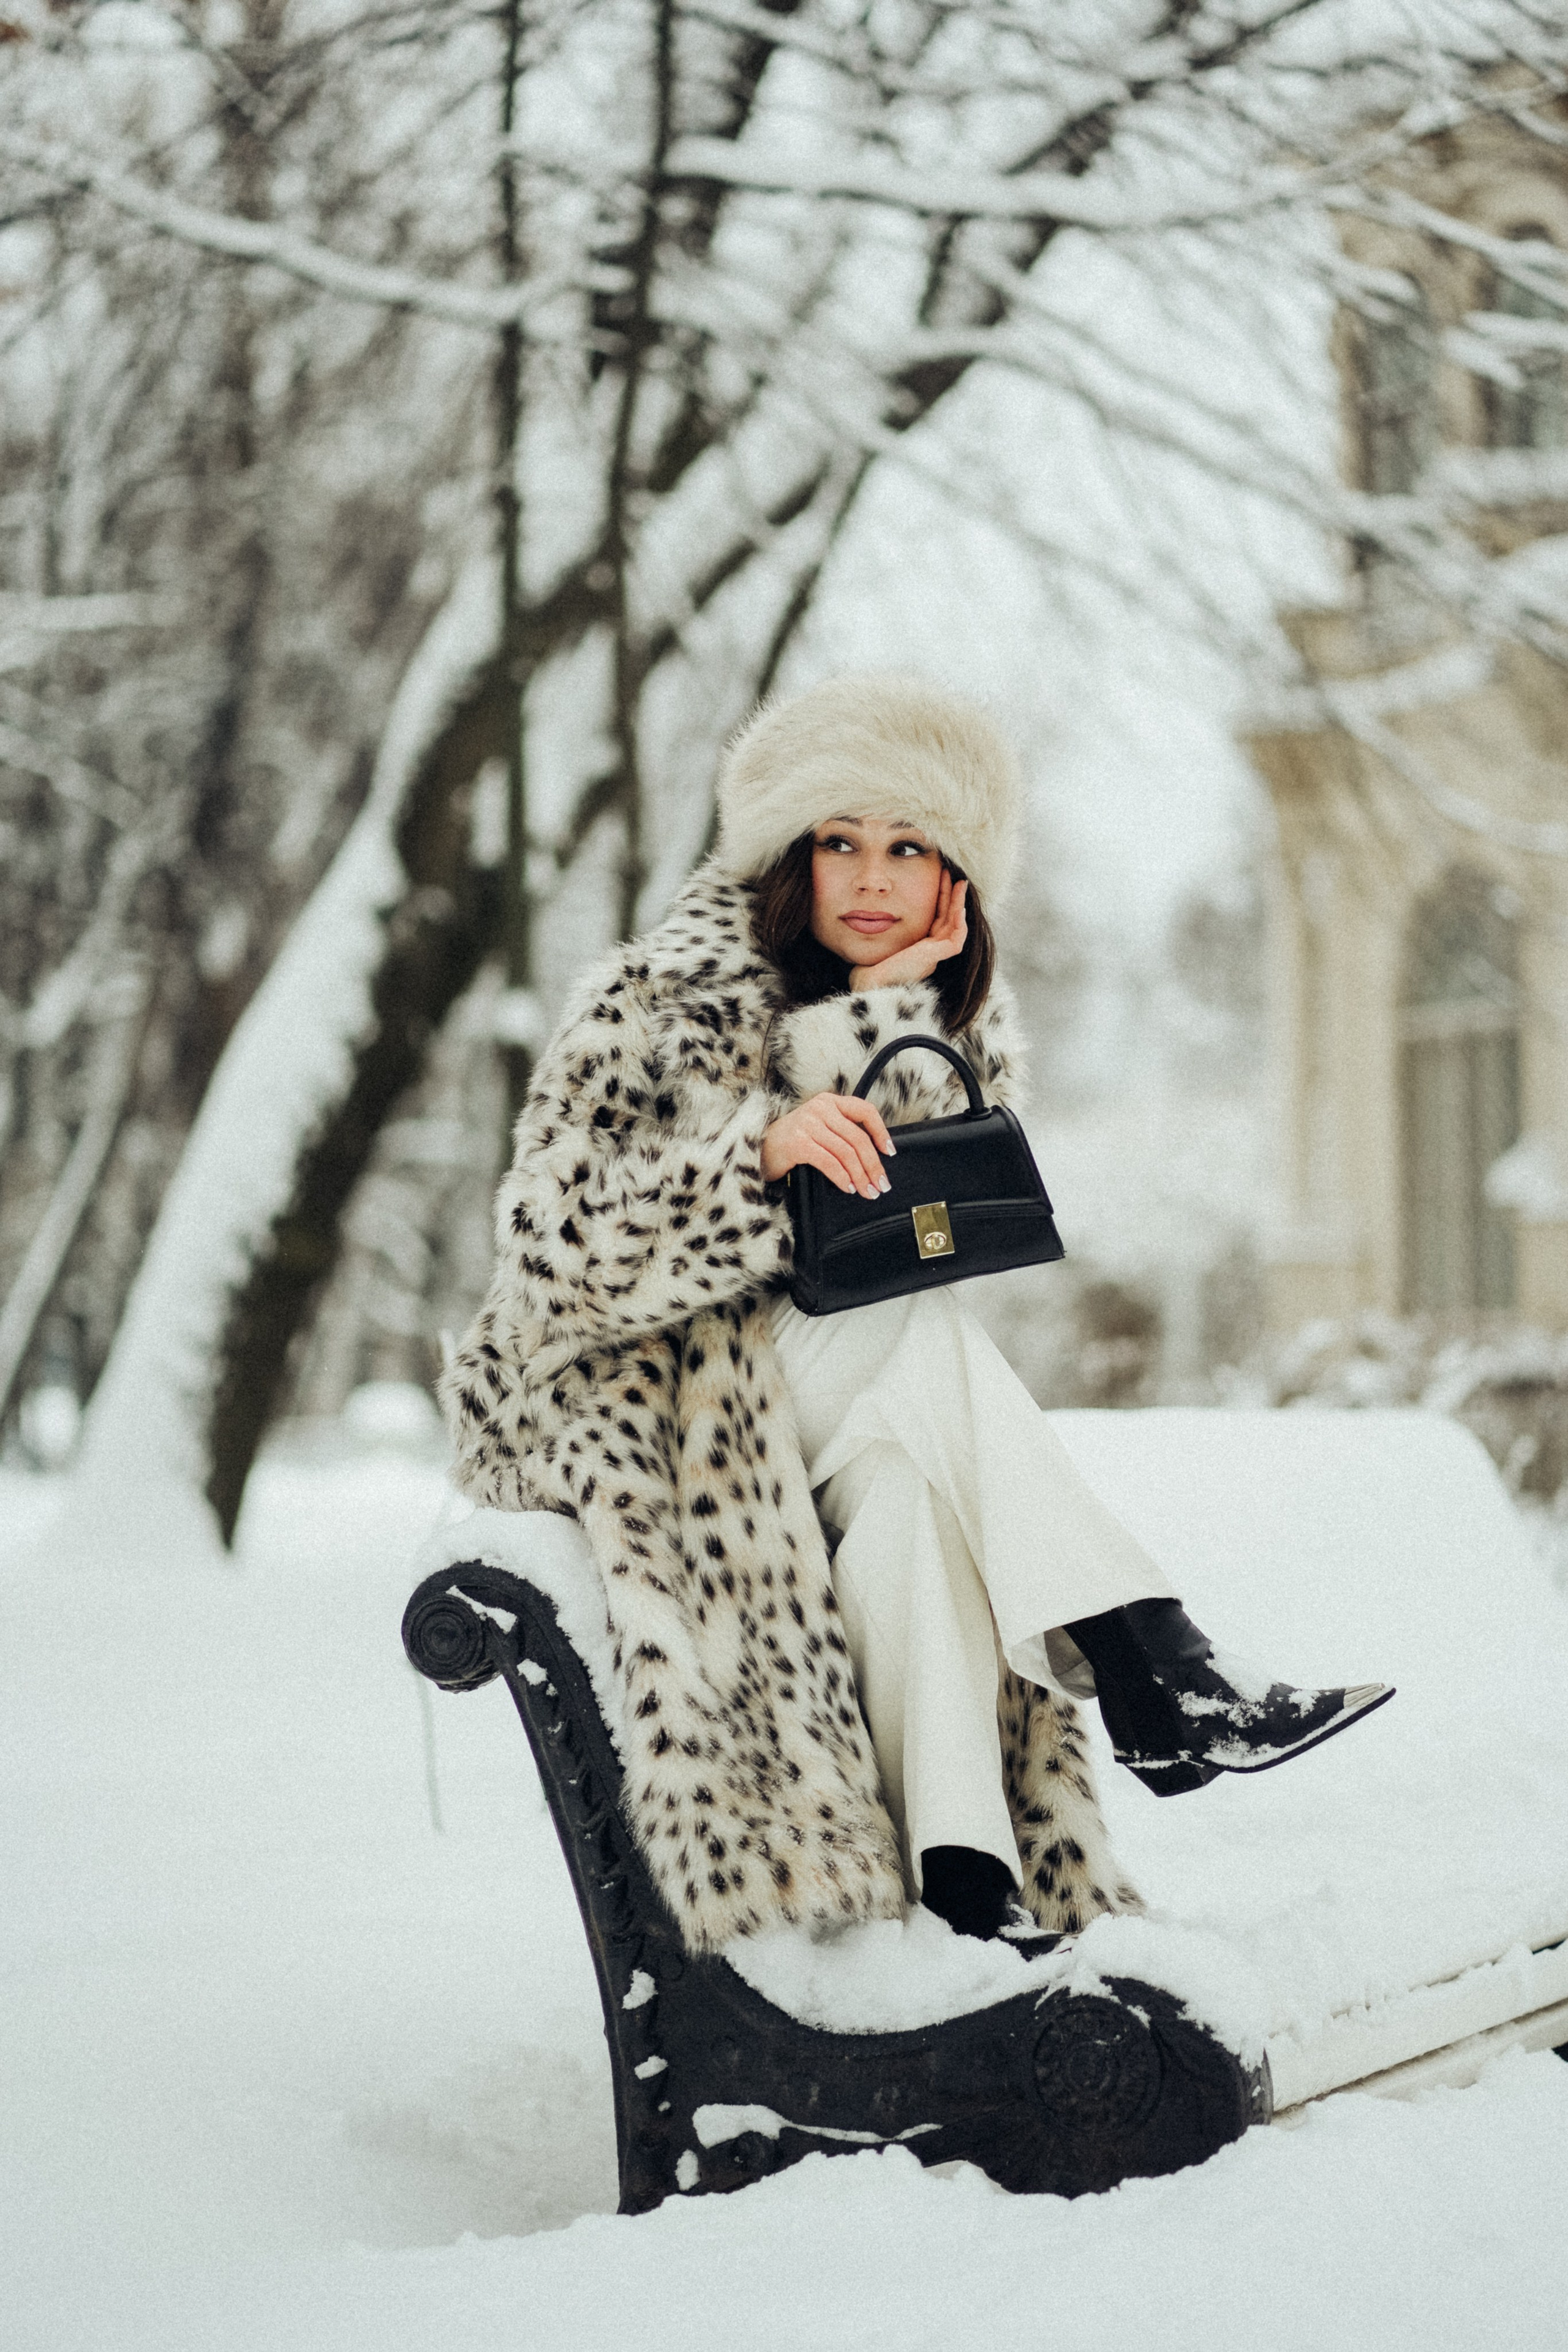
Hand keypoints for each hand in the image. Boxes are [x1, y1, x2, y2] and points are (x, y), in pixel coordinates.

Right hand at [760, 1093, 895, 1197]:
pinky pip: (829, 1162)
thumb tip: (872, 1158)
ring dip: (860, 1176)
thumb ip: (841, 1133)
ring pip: (846, 1152)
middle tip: (881, 1184)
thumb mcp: (819, 1128)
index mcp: (829, 1102)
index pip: (865, 1110)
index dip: (881, 1132)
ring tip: (867, 1191)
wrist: (758, 1149)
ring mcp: (808, 1124)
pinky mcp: (798, 1142)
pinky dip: (842, 1178)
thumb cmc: (792, 1142)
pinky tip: (848, 1187)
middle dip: (873, 1165)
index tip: (890, 1152)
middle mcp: (820, 1108)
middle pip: (858, 1138)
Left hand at [849, 872, 966, 991]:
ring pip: (955, 927)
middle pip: (948, 919)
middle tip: (952, 874)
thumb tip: (881, 901)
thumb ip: (889, 923)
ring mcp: (933, 956)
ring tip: (960, 884)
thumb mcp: (885, 935)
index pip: (937, 918)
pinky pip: (955, 941)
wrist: (870, 981)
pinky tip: (959, 908)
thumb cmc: (872, 962)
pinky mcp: (933, 959)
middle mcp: (930, 951)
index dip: (941, 898)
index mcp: (920, 947)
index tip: (939, 877)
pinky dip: (960, 924)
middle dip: (952, 896)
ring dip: (959, 905)